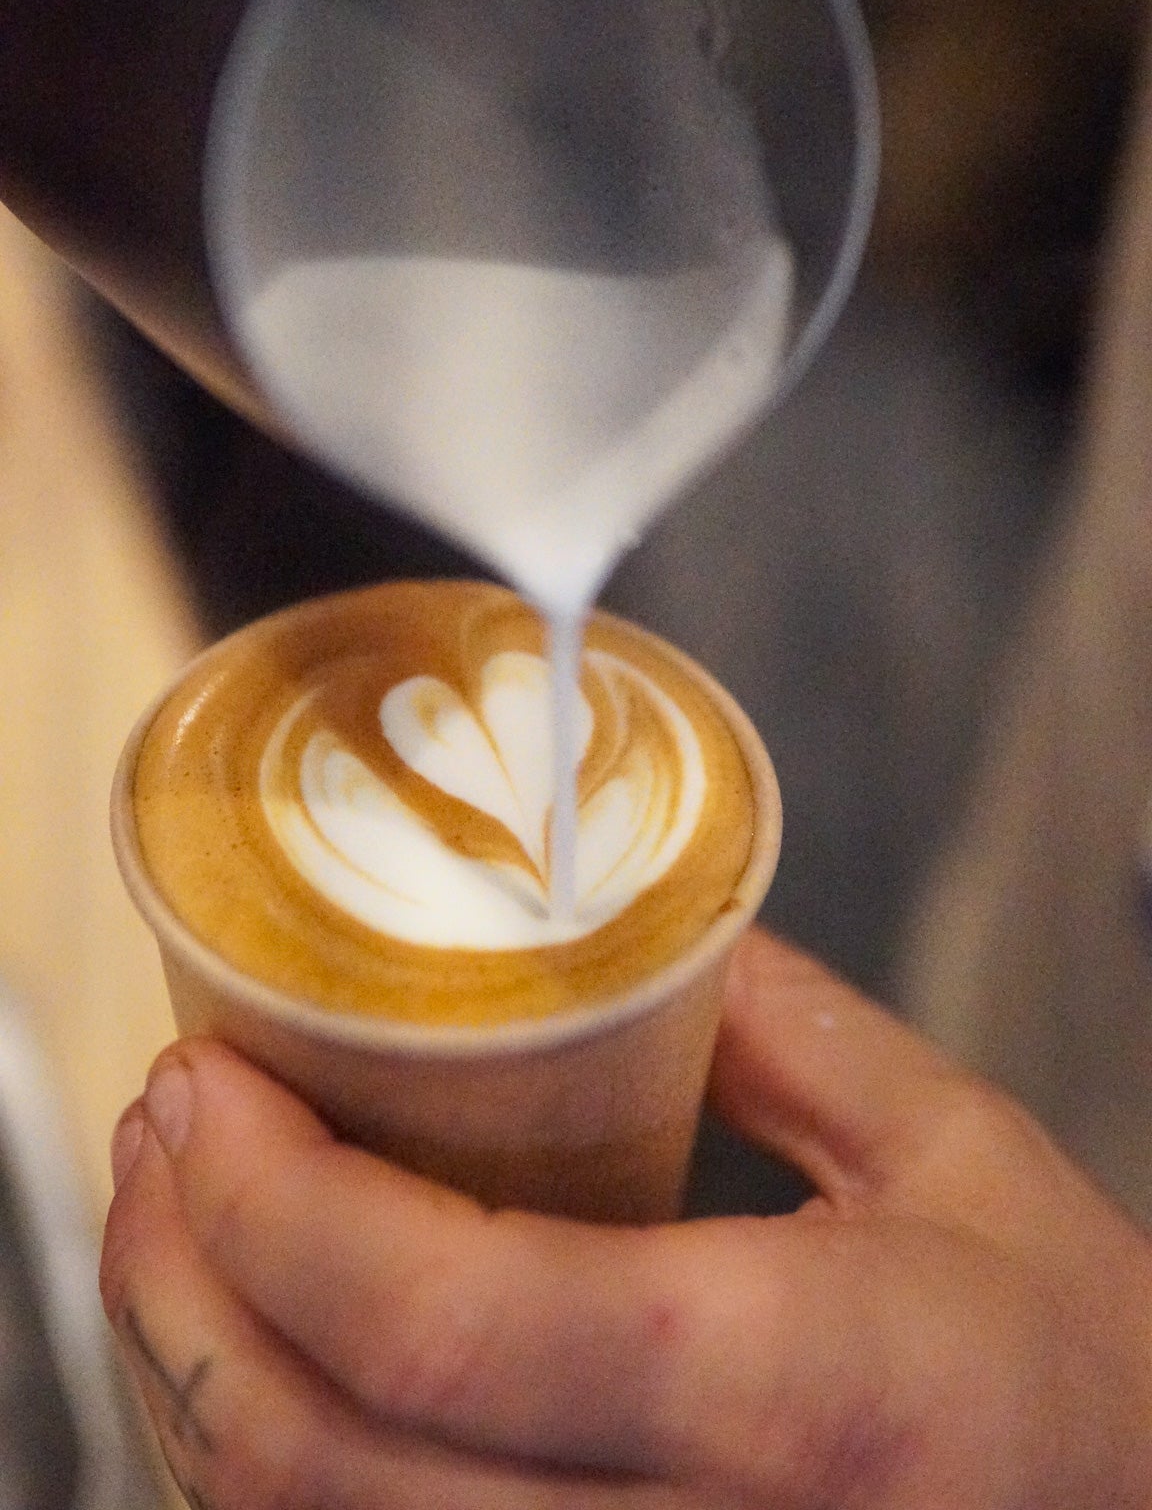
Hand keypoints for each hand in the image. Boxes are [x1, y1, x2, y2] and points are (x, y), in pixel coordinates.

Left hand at [101, 930, 1151, 1508]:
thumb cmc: (1079, 1373)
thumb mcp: (960, 1152)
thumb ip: (779, 1023)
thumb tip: (605, 924)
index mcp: (784, 1385)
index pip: (449, 1318)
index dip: (274, 1200)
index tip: (208, 1083)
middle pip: (320, 1463)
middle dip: (181, 1281)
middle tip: (166, 1129)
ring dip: (192, 1378)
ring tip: (180, 1221)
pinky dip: (274, 1481)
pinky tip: (267, 1364)